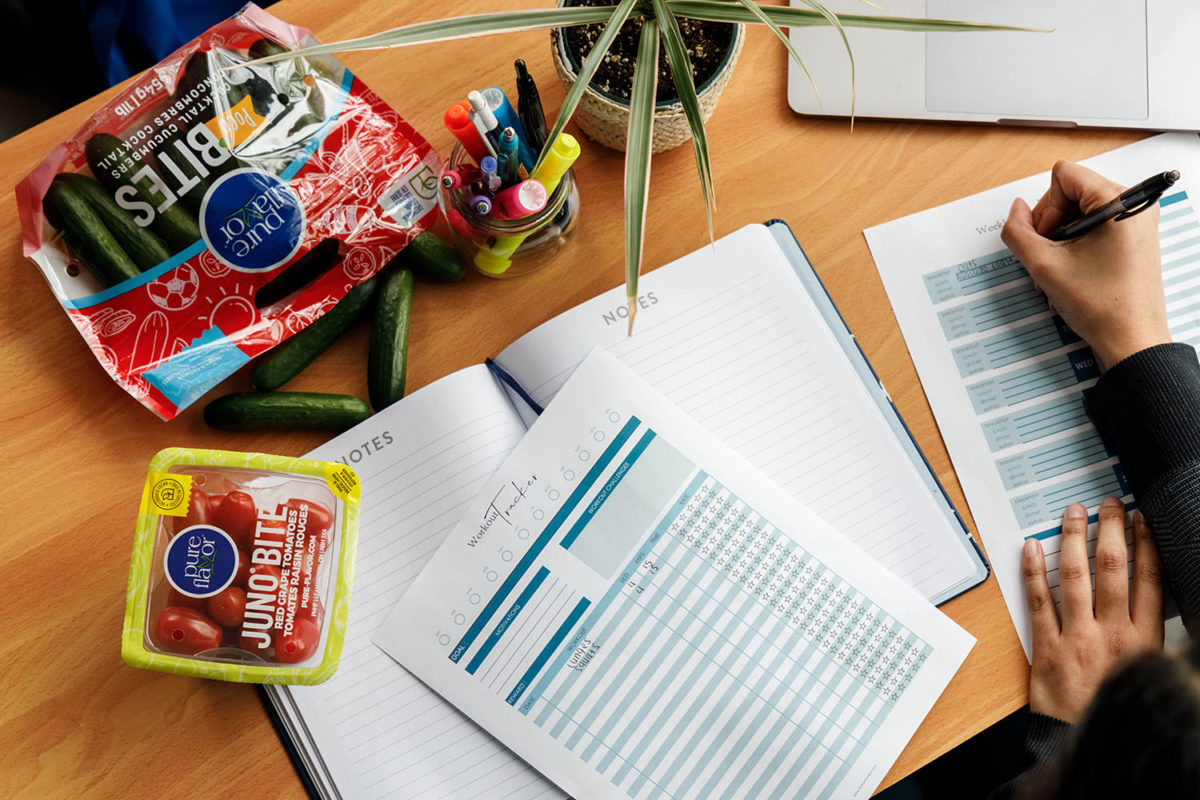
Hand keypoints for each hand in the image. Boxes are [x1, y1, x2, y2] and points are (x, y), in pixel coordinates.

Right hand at [1001, 161, 1170, 369]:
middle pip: (1071, 191)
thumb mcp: (1044, 266)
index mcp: (1120, 202)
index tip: (1050, 239)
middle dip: (1052, 223)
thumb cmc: (1101, 305)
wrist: (1131, 339)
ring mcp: (1136, 219)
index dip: (1045, 207)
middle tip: (1053, 257)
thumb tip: (1014, 210)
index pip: (1064, 175)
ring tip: (1062, 268)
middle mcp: (1134, 204)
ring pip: (1079, 209)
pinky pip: (1094, 223)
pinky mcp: (1134, 235)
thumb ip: (1018, 232)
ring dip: (1061, 237)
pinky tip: (1074, 269)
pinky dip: (1076, 243)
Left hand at [1022, 498, 1162, 723]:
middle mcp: (1113, 634)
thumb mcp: (1149, 670)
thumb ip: (1152, 635)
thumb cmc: (1116, 705)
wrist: (1085, 743)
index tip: (1141, 518)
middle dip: (1111, 529)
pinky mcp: (1048, 649)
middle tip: (1108, 504)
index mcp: (1145, 639)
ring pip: (1077, 577)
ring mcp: (1078, 639)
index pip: (1150, 579)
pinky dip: (1034, 572)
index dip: (1146, 543)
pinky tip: (1032, 547)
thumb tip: (1153, 597)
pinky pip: (1039, 602)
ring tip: (1073, 512)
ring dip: (1075, 539)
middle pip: (1114, 569)